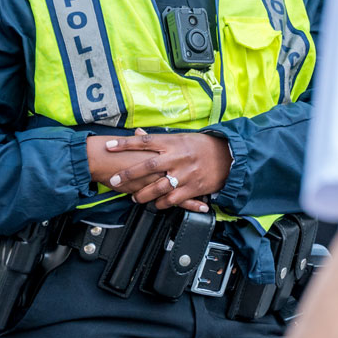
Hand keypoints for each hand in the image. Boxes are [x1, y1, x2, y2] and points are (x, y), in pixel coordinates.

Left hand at [86, 132, 210, 213]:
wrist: (228, 156)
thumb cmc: (201, 145)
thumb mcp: (180, 137)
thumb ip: (158, 139)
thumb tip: (137, 132)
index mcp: (172, 142)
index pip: (144, 141)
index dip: (125, 144)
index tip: (109, 146)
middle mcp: (177, 157)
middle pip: (148, 166)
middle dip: (129, 174)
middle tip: (115, 180)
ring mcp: (185, 174)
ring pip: (159, 187)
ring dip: (144, 194)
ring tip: (134, 197)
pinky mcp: (194, 187)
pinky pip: (174, 199)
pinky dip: (163, 203)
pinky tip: (155, 204)